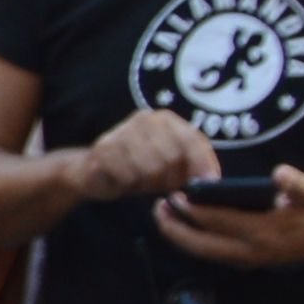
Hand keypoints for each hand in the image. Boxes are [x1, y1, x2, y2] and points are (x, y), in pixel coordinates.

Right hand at [69, 107, 219, 204]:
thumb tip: (211, 181)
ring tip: (139, 181)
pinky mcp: (104, 148)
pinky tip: (122, 179)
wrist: (93, 171)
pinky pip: (128, 175)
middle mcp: (146, 119)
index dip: (202, 165)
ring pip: (150, 168)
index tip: (208, 184)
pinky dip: (128, 184)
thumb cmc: (140, 168)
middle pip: (172, 158)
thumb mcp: (173, 166)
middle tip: (158, 184)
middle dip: (169, 179)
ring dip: (147, 183)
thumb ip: (193, 167)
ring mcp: (123, 130)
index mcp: (167, 120)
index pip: (192, 141)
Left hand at [151, 163, 303, 266]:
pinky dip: (192, 243)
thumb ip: (297, 184)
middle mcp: (249, 252)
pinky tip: (182, 228)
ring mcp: (245, 261)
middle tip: (157, 209)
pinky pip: (210, 254)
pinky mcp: (244, 262)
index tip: (174, 196)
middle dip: (175, 229)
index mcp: (261, 233)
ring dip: (180, 238)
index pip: (217, 222)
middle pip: (201, 244)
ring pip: (203, 253)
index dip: (193, 210)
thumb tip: (280, 174)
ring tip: (162, 217)